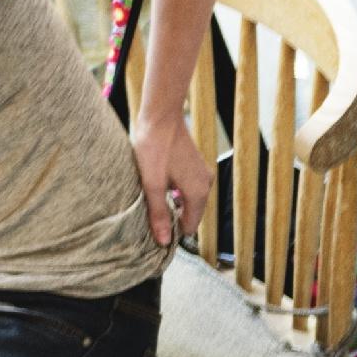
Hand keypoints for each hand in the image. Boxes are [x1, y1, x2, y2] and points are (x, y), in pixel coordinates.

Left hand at [131, 114, 213, 250]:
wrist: (160, 115)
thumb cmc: (154, 147)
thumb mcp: (152, 183)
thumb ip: (159, 213)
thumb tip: (163, 241)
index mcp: (198, 194)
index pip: (190, 226)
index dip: (173, 230)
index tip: (154, 225)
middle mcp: (206, 185)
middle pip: (191, 213)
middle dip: (173, 215)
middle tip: (150, 209)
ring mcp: (203, 174)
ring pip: (189, 200)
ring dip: (174, 201)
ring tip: (153, 194)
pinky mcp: (196, 165)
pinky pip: (188, 186)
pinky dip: (176, 189)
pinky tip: (161, 181)